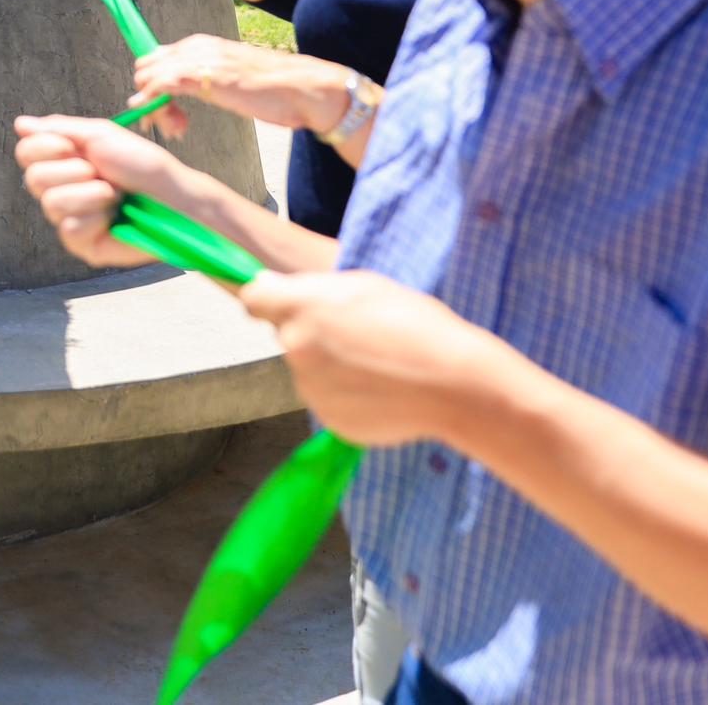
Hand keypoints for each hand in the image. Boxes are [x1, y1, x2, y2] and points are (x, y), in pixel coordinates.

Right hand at [14, 113, 208, 268]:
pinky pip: (70, 228)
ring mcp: (69, 218)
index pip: (25, 152)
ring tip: (115, 195)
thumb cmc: (142, 165)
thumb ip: (59, 129)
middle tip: (103, 173)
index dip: (45, 147)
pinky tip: (113, 218)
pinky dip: (96, 217)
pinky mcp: (82, 245)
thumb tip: (19, 124)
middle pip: (34, 178)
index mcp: (63, 161)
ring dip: (90, 194)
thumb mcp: (100, 135)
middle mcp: (61, 189)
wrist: (172, 196)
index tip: (74, 147)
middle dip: (74, 171)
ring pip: (52, 204)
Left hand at [127, 35, 350, 140]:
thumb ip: (208, 78)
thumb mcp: (232, 78)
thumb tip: (191, 89)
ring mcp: (197, 59)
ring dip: (154, 108)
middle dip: (149, 96)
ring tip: (178, 130)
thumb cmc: (275, 88)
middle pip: (147, 67)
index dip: (154, 86)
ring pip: (149, 78)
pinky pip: (159, 86)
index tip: (168, 113)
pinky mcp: (202, 76)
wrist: (304, 89)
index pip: (158, 59)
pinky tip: (167, 123)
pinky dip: (154, 105)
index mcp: (202, 44)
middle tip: (172, 124)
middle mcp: (196, 46)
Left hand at [238, 269, 506, 447]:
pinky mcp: (329, 421)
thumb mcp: (363, 286)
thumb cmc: (415, 324)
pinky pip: (331, 400)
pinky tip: (383, 389)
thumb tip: (270, 288)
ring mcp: (311, 389)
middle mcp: (295, 349)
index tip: (283, 301)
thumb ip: (312, 289)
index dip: (269, 299)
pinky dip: (349, 396)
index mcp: (300, 308)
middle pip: (289, 336)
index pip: (253, 299)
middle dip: (313, 333)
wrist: (453, 384)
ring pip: (311, 371)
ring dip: (332, 366)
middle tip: (360, 333)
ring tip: (380, 364)